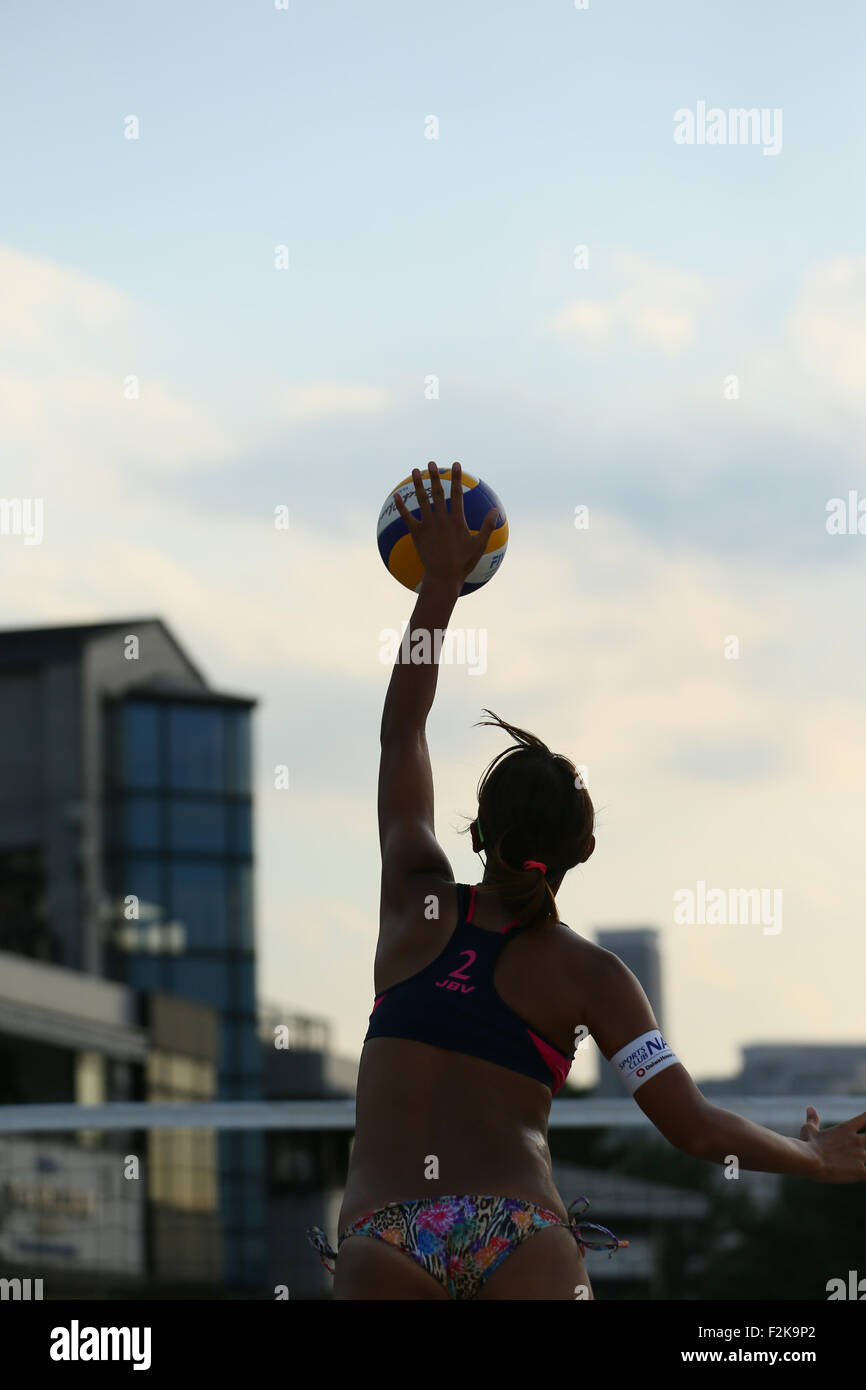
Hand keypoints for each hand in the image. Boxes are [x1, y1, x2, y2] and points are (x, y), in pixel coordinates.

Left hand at [393, 462, 498, 589]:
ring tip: (415, 471)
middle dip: (436, 477)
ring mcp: (428, 526)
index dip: (457, 478)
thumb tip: (495, 510)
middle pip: (438, 493)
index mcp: (457, 520)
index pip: (457, 493)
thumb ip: (487, 526)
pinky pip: (407, 517)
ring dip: (419, 485)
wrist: (443, 577)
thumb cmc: (463, 563)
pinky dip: (401, 507)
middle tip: (432, 464)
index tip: (456, 465)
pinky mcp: (417, 534)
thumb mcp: (479, 545)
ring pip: (422, 500)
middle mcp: (441, 519)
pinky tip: (396, 496)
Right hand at [800, 1105, 865, 1182]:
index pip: (865, 1118)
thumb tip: (810, 1108)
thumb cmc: (808, 1144)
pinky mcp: (860, 1171)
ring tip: (861, 1161)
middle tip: (863, 1144)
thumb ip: (813, 1119)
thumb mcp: (809, 1129)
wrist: (809, 1161)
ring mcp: (860, 1156)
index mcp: (846, 1129)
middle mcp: (856, 1141)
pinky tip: (863, 1176)